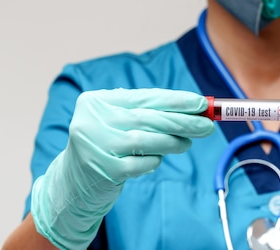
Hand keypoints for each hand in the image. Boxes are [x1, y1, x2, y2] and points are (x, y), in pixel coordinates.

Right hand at [31, 88, 213, 249]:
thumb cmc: (105, 145)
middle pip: (148, 118)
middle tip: (207, 125)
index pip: (144, 97)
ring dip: (173, 141)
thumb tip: (193, 110)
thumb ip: (148, 113)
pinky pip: (140, 163)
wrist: (72, 182)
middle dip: (182, 121)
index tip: (201, 104)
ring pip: (146, 140)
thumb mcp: (118, 122)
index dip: (176, 100)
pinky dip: (154, 161)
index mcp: (96, 101)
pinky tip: (156, 160)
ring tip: (186, 143)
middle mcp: (93, 120)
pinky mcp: (103, 169)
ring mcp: (96, 145)